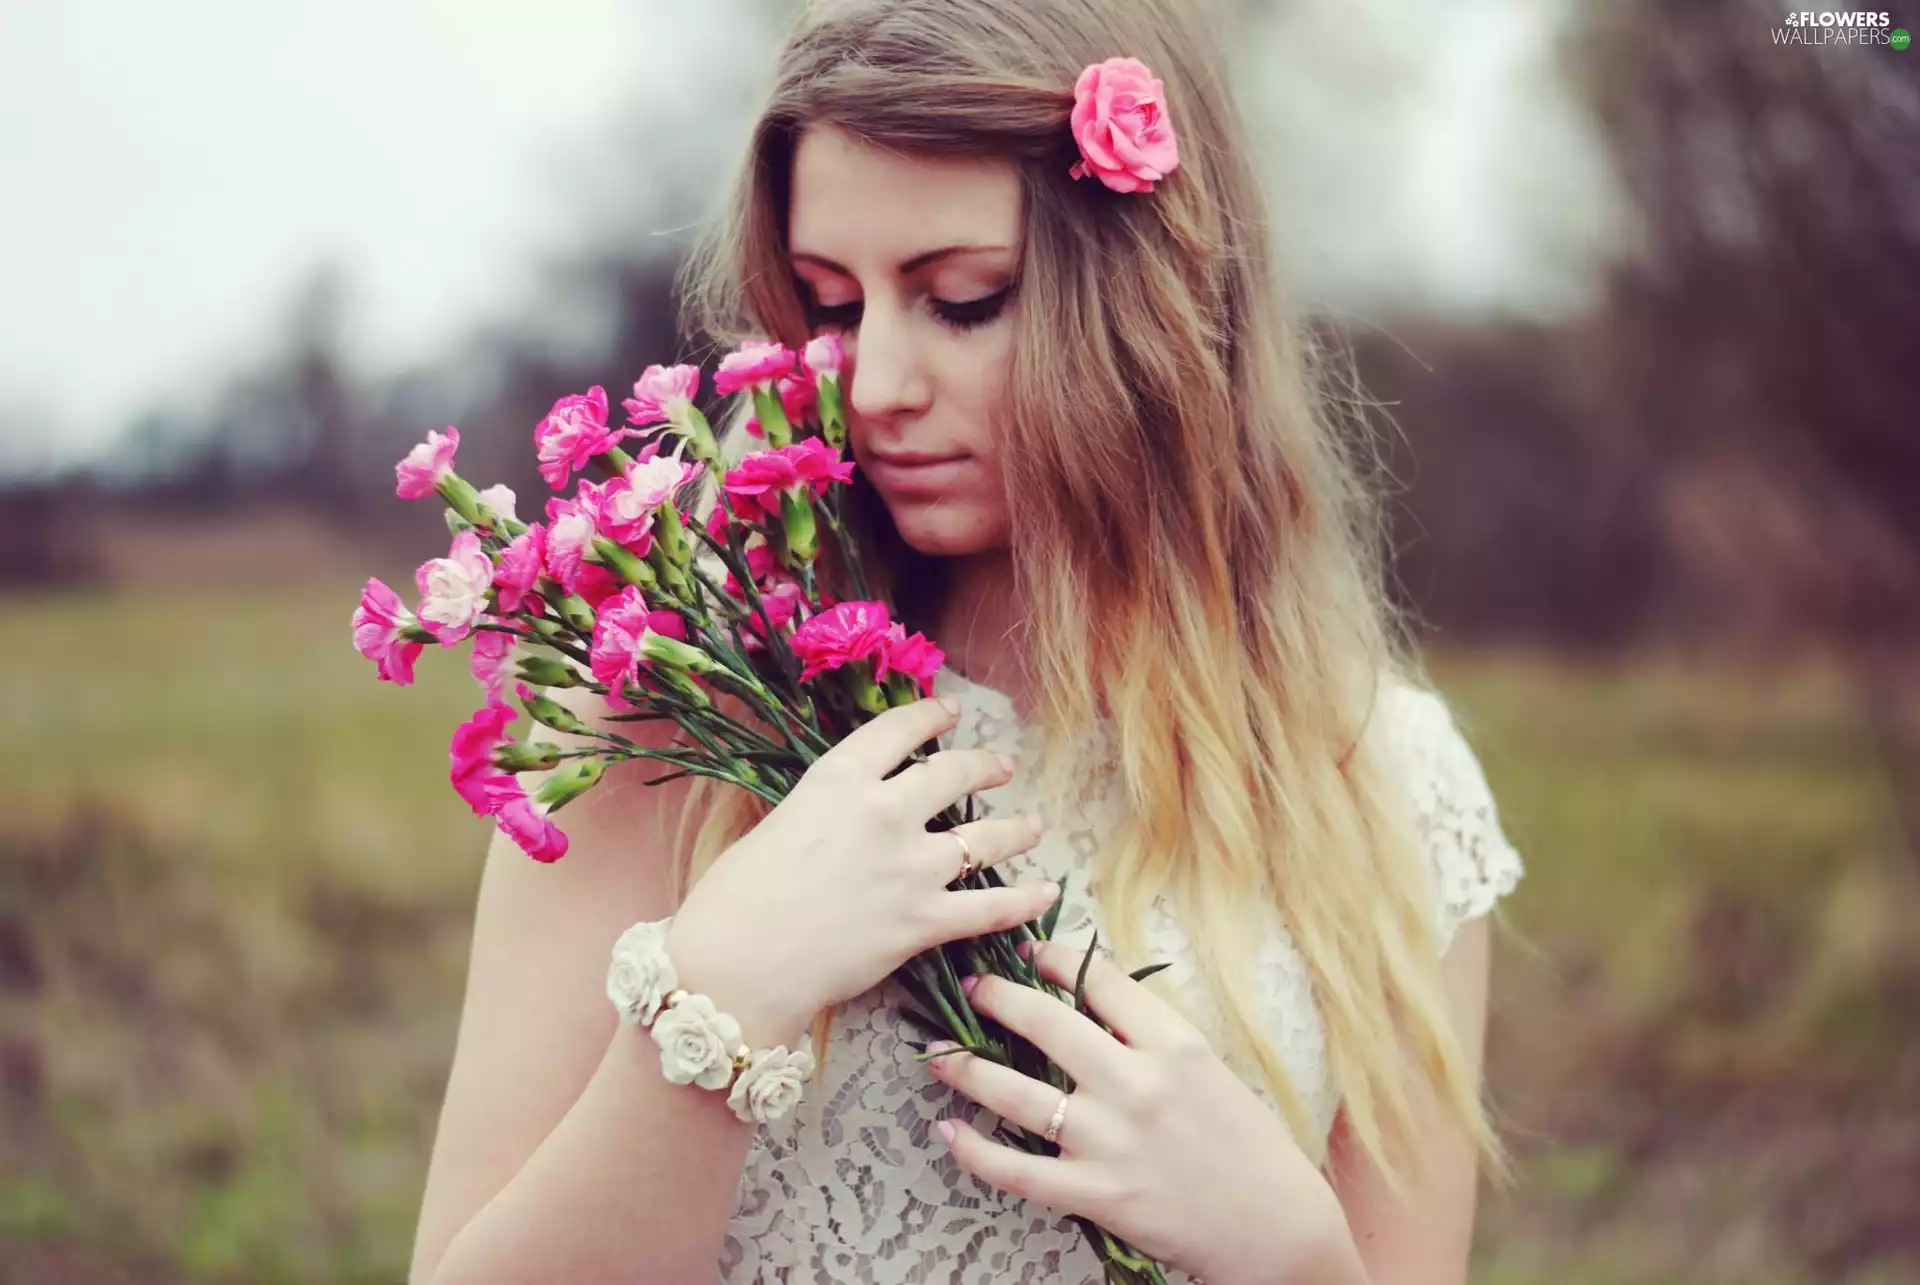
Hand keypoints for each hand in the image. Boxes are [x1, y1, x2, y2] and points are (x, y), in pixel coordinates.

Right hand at [664, 696, 1055, 1046]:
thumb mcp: (775, 826)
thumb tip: (839, 818)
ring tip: (1033, 825)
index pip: (898, 730)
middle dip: (984, 766)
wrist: (737, 967)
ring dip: (1016, 829)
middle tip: (1001, 767)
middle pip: (952, 773)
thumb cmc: (734, 899)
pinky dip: (1026, 900)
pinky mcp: (925, 921)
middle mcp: (884, 811)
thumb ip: (820, 812)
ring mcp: (911, 866)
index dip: (932, 716)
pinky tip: (1047, 892)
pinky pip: (991, 907)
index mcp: (837, 778)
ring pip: (985, 836)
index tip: (952, 712)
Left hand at [925, 941, 1347, 1284]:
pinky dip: (976, 1152)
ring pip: (1018, 1095)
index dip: (1056, 959)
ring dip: (967, 1069)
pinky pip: (1019, 1171)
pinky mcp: (1098, 1193)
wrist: (1275, 1225)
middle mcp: (1137, 1084)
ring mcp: (1112, 1140)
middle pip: (1047, 1025)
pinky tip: (950, 1132)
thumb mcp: (1209, 1067)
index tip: (1029, 952)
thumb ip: (1153, 1034)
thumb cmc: (1247, 1142)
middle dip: (997, 998)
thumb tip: (1094, 996)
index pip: (1102, 982)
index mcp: (1174, 1044)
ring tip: (937, 1055)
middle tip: (971, 986)